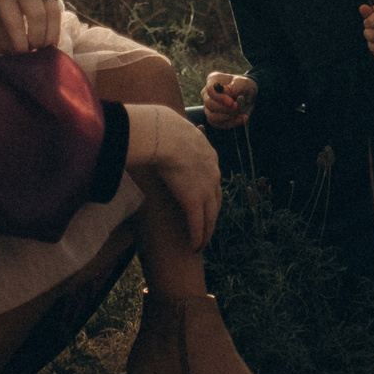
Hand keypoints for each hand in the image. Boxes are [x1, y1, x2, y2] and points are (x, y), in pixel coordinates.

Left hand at [0, 0, 63, 54]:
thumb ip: (3, 35)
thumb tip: (14, 54)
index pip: (14, 20)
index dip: (20, 41)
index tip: (22, 53)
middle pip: (37, 14)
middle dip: (37, 38)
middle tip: (34, 51)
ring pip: (52, 10)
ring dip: (51, 34)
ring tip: (45, 49)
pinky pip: (57, 8)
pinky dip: (55, 27)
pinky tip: (51, 41)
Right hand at [127, 104, 222, 249]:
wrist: (164, 134)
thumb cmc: (162, 126)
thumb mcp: (174, 127)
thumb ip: (171, 134)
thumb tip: (157, 130)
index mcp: (208, 154)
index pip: (212, 178)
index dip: (209, 192)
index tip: (206, 201)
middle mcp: (212, 173)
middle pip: (216, 200)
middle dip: (212, 215)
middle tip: (208, 228)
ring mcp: (205, 188)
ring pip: (210, 216)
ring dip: (207, 231)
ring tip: (202, 243)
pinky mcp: (194, 200)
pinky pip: (197, 223)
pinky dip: (197, 236)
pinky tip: (195, 246)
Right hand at [201, 71, 256, 128]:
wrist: (248, 96)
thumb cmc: (244, 86)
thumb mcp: (243, 83)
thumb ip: (234, 87)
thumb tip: (225, 92)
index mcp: (213, 80)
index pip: (210, 90)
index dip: (220, 98)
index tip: (231, 102)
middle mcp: (207, 94)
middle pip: (209, 104)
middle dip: (225, 108)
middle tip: (237, 107)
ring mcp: (208, 107)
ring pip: (212, 116)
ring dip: (228, 117)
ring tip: (240, 113)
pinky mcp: (213, 118)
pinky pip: (217, 124)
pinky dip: (231, 123)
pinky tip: (241, 118)